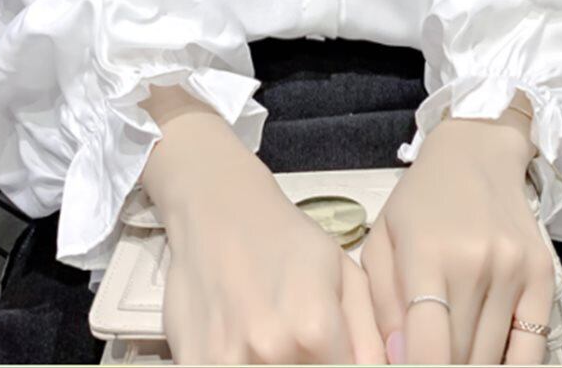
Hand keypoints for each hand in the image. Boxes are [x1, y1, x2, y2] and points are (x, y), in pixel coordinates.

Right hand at [142, 108, 386, 364]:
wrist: (217, 209)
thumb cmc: (285, 238)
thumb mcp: (342, 272)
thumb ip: (368, 336)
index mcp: (315, 327)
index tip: (339, 351)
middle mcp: (272, 352)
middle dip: (316, 366)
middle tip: (310, 344)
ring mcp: (226, 361)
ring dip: (282, 366)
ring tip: (282, 338)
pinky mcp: (194, 362)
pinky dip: (245, 366)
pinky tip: (250, 345)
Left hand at [360, 108, 555, 364]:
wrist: (476, 154)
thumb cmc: (420, 200)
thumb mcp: (383, 239)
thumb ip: (382, 303)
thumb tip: (398, 359)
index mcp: (426, 252)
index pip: (429, 343)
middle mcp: (475, 261)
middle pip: (461, 356)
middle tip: (428, 356)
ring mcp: (514, 269)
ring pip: (494, 356)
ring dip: (471, 365)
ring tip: (453, 352)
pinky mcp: (544, 275)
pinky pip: (534, 347)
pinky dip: (511, 366)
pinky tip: (489, 359)